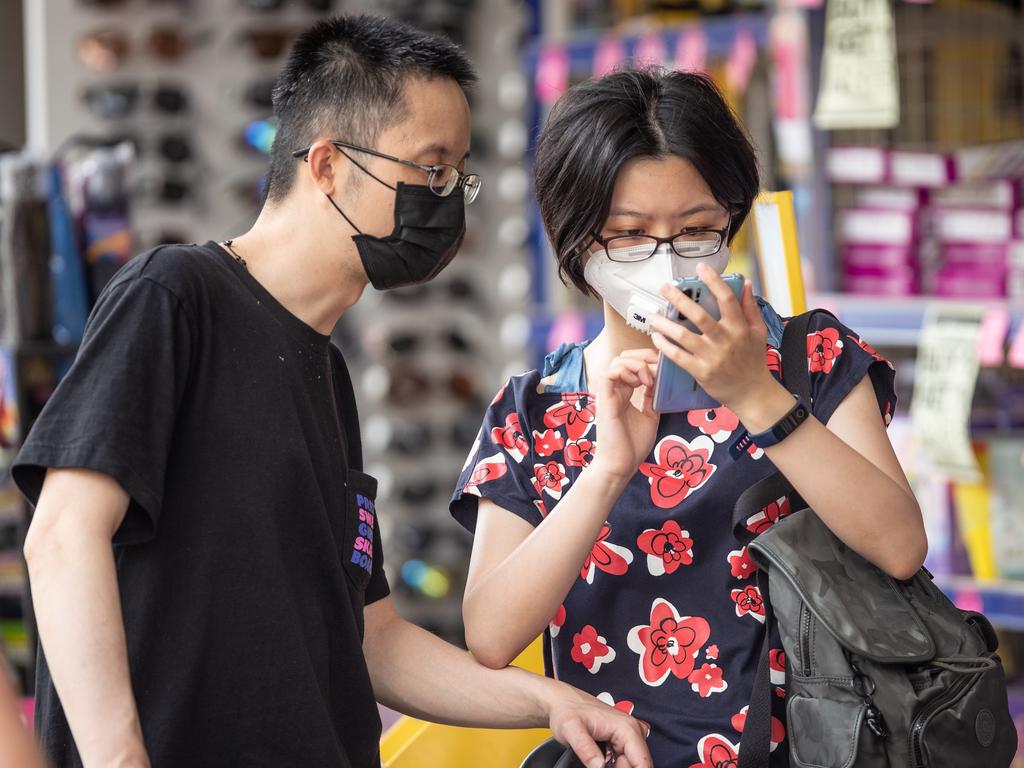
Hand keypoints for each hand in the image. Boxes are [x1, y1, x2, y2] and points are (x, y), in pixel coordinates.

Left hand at [547, 685, 651, 767]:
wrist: (562, 702)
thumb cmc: (567, 709)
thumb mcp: (571, 729)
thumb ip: (586, 749)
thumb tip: (599, 766)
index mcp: (626, 727)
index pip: (642, 762)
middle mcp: (631, 731)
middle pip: (635, 765)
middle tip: (595, 763)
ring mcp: (627, 735)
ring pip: (629, 765)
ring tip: (594, 760)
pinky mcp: (621, 740)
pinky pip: (623, 761)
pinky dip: (613, 766)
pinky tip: (599, 762)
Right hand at [590, 348, 660, 480]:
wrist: (620, 465)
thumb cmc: (632, 445)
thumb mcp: (650, 416)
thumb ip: (652, 399)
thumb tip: (659, 383)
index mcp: (624, 394)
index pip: (632, 365)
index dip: (648, 361)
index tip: (664, 370)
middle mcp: (615, 390)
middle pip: (624, 357)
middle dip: (644, 356)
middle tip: (659, 367)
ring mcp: (608, 394)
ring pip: (617, 361)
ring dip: (637, 364)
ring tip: (649, 379)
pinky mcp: (604, 399)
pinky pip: (610, 373)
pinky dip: (626, 371)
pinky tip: (640, 383)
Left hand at [649, 263, 775, 415]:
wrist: (752, 393)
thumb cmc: (754, 360)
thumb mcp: (758, 332)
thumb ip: (750, 307)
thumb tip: (745, 283)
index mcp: (739, 328)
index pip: (726, 299)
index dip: (714, 281)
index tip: (701, 267)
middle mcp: (725, 340)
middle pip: (699, 316)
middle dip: (679, 299)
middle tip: (664, 287)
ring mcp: (712, 357)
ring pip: (684, 336)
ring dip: (666, 324)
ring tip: (654, 315)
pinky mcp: (701, 372)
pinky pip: (679, 356)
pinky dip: (665, 346)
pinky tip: (656, 337)